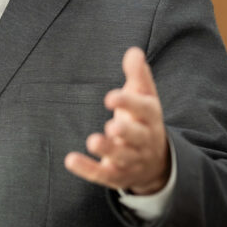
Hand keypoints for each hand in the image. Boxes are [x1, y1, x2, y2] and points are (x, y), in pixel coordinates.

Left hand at [64, 47, 170, 194]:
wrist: (156, 163)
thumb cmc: (143, 121)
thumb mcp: (144, 97)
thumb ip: (138, 75)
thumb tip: (134, 51)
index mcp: (150, 118)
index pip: (144, 110)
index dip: (129, 103)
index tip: (110, 97)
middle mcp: (144, 140)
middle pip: (137, 137)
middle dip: (126, 132)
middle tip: (112, 126)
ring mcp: (131, 160)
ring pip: (122, 157)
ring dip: (108, 150)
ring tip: (92, 141)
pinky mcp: (116, 175)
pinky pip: (102, 174)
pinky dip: (87, 169)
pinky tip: (70, 160)